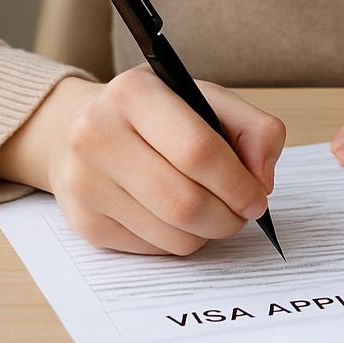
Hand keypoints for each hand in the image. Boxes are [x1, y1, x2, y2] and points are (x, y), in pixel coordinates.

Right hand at [38, 65, 285, 255]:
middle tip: (242, 213)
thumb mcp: (207, 99)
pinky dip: (179, 239)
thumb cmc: (157, 113)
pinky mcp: (84, 221)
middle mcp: (97, 134)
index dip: (238, 182)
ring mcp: (85, 182)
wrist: (81, 127)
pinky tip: (177, 216)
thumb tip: (262, 180)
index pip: (197, 150)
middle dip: (228, 217)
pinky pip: (152, 249)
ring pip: (172, 234)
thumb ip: (254, 129)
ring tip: (213, 211)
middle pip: (184, 201)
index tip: (258, 197)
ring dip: (207, 232)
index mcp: (134, 93)